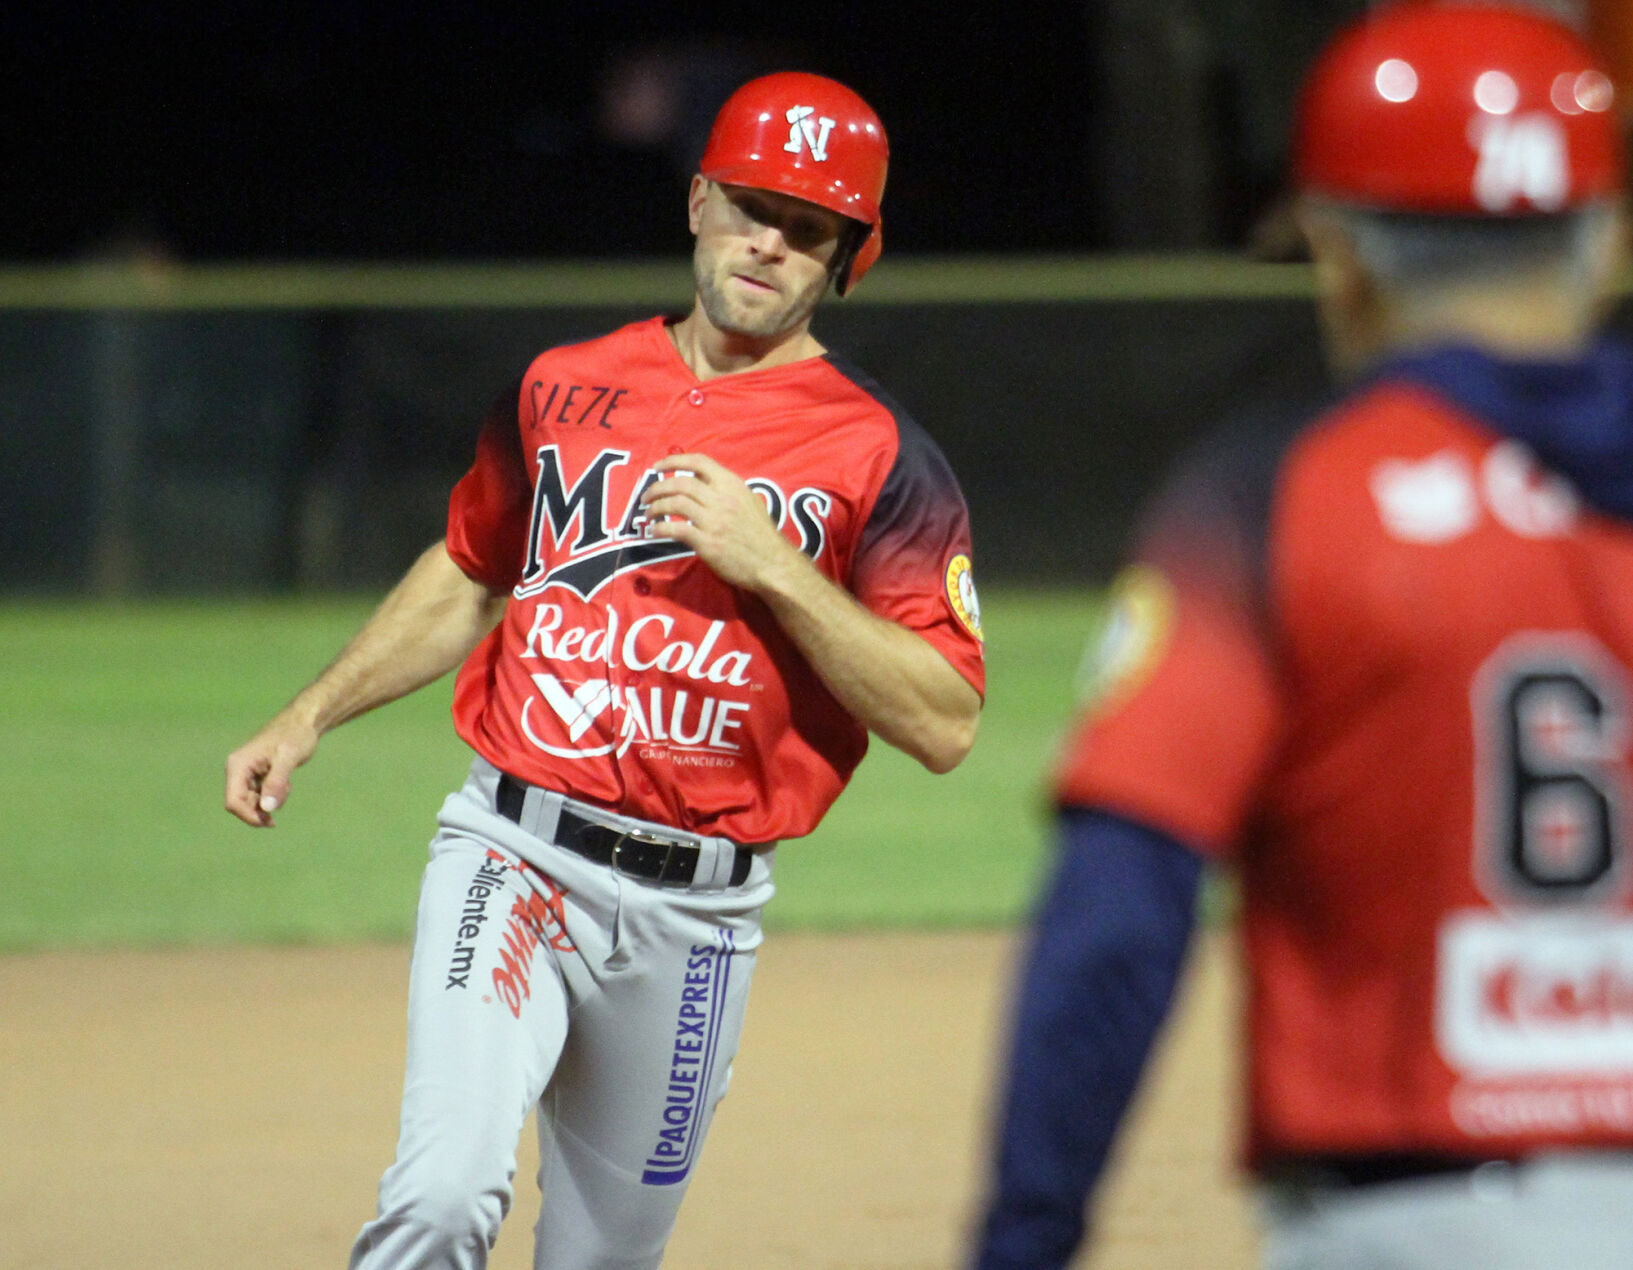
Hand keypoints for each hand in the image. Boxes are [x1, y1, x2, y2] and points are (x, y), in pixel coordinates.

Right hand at [223, 714, 319, 826]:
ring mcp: (247, 772)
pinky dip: (274, 795)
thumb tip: (267, 808)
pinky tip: (287, 783)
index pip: (233, 801)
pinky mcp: (257, 774)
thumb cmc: (296, 736)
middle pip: (241, 804)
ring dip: (270, 802)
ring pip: (252, 801)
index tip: (270, 822)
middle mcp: (238, 769)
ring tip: (288, 786)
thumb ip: (276, 782)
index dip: (249, 816)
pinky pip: (260, 795)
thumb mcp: (288, 759)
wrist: (305, 722)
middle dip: (261, 810)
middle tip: (284, 800)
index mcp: (238, 765)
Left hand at [642, 453, 806, 592]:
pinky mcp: (707, 542)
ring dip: (656, 507)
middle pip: (680, 483)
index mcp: (732, 484)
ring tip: (648, 514)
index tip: (658, 466)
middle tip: (646, 496)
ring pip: (675, 504)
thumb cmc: (761, 535)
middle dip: (657, 487)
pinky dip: (660, 528)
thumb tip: (703, 485)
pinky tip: (655, 531)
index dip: (673, 461)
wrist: (773, 563)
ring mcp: (714, 520)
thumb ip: (727, 491)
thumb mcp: (749, 501)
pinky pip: (676, 530)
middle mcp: (721, 498)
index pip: (699, 462)